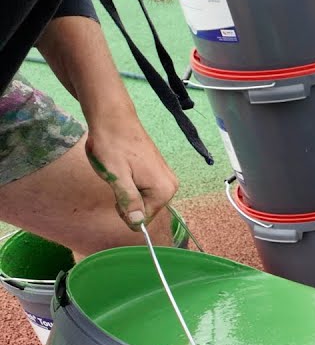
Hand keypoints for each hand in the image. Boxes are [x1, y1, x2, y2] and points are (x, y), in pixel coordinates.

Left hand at [85, 114, 178, 229]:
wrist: (114, 119)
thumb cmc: (113, 146)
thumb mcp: (117, 176)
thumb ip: (129, 201)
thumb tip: (137, 224)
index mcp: (163, 190)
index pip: (143, 218)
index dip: (124, 210)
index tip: (115, 192)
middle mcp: (170, 186)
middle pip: (145, 210)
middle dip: (127, 200)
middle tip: (117, 180)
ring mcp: (166, 178)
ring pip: (143, 200)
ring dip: (128, 191)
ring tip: (120, 172)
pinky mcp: (160, 172)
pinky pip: (144, 189)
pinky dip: (132, 183)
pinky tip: (125, 168)